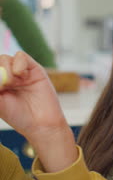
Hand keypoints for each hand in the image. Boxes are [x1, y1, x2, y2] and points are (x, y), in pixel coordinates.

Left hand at [0, 51, 76, 171]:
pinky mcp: (34, 69)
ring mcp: (21, 73)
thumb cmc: (19, 117)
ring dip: (6, 69)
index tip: (0, 88)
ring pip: (5, 58)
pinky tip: (21, 75)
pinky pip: (21, 56)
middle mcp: (7, 78)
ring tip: (12, 83)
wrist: (41, 123)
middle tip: (2, 86)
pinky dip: (18, 63)